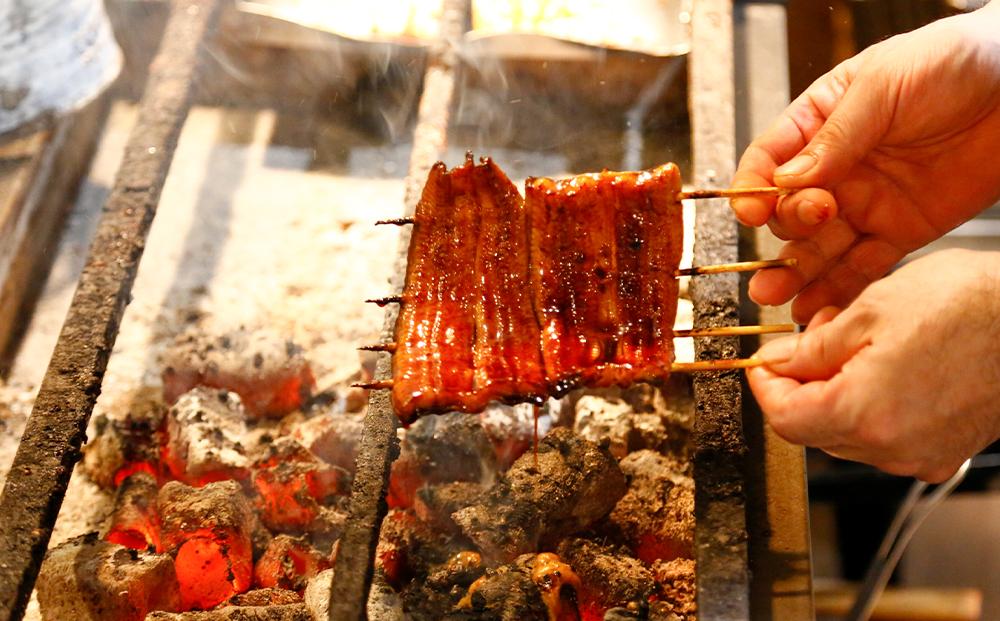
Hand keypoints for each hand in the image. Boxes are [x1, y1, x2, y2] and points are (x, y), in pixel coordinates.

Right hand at [731, 3, 999, 323]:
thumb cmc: (949, 63)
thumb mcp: (882, 86)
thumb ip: (835, 136)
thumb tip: (787, 180)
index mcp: (818, 124)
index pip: (768, 161)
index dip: (753, 188)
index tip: (751, 211)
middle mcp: (835, 170)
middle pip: (791, 210)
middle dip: (791, 223)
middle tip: (818, 216)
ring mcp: (865, 203)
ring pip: (818, 247)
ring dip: (793, 273)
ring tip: (772, 295)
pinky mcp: (898, 232)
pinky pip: (861, 267)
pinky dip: (836, 290)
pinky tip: (810, 308)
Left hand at [748, 249, 999, 481]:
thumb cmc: (966, 304)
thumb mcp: (868, 311)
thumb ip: (810, 348)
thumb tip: (776, 364)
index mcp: (863, 414)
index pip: (784, 417)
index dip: (765, 386)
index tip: (762, 361)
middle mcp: (891, 448)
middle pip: (813, 428)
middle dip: (800, 383)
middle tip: (810, 337)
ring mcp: (922, 455)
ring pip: (847, 433)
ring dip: (834, 391)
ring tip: (851, 341)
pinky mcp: (945, 451)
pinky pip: (885, 436)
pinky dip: (869, 405)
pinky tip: (881, 365)